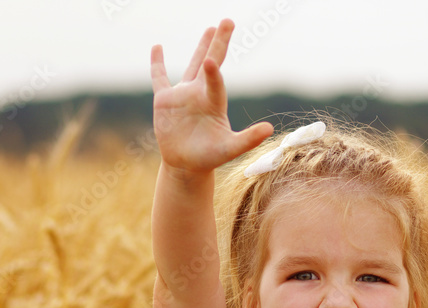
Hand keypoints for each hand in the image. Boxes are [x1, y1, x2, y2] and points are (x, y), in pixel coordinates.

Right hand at [150, 19, 272, 172]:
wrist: (187, 165)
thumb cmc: (209, 157)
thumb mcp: (230, 149)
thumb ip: (248, 139)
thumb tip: (270, 129)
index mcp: (214, 102)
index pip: (215, 81)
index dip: (213, 72)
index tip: (211, 60)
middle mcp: (200, 94)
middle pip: (211, 62)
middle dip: (219, 42)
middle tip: (228, 21)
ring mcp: (183, 96)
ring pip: (192, 65)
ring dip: (201, 47)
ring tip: (211, 28)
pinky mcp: (164, 101)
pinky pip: (159, 78)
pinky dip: (157, 63)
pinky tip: (158, 46)